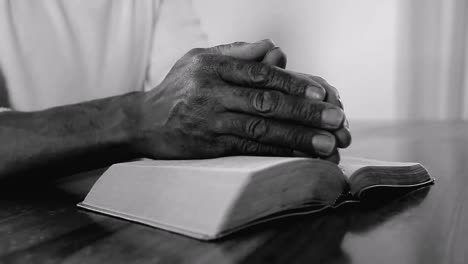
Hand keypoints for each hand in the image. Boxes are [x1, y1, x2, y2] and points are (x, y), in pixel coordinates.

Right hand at [131, 41, 349, 160]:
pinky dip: (276, 153)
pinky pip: (248, 149)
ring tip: (327, 145)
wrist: (143, 121)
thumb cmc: (179, 86)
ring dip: (297, 138)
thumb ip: (238, 52)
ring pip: (261, 129)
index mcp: (213, 67)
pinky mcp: (210, 146)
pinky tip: (298, 157)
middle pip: (265, 102)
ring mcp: (211, 121)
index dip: (292, 84)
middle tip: (336, 120)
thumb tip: (275, 48)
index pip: (259, 74)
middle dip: (304, 113)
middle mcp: (212, 93)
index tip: (321, 93)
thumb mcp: (200, 58)